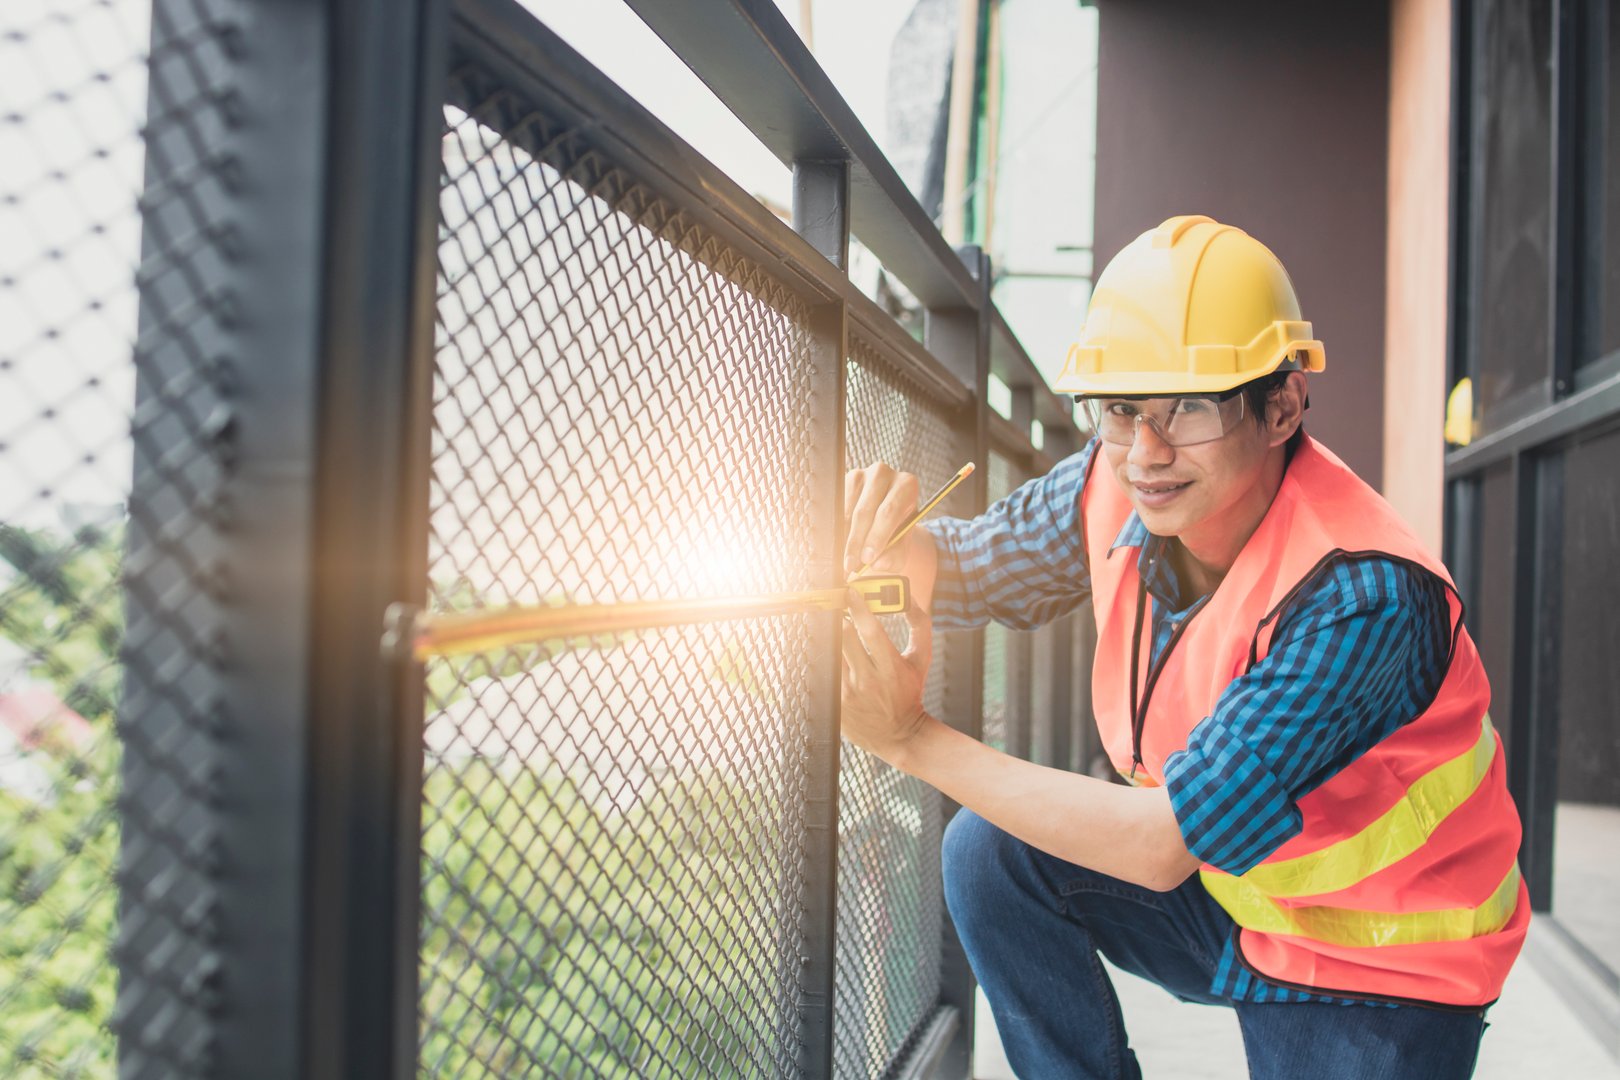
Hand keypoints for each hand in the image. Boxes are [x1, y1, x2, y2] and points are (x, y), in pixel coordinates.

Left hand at [840, 586, 933, 763]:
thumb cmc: (911, 692)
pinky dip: (825, 659)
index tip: (850, 592)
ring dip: (831, 637)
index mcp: (891, 668)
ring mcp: (848, 695)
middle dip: (840, 618)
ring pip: (831, 654)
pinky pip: (824, 673)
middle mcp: (868, 681)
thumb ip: (920, 626)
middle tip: (837, 606)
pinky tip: (829, 652)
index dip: (859, 608)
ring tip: (833, 629)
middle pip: (844, 638)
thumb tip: (910, 597)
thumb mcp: (922, 660)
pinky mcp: (836, 705)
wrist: (901, 735)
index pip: (872, 631)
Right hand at [843, 462, 937, 607]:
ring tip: (843, 558)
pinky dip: (835, 528)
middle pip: (864, 510)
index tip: (867, 559)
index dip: (876, 537)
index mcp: (906, 485)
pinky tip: (837, 545)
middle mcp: (883, 474)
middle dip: (856, 541)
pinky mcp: (842, 481)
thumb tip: (879, 563)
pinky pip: (834, 507)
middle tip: (850, 565)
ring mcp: (860, 474)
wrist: (885, 520)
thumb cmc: (896, 532)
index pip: (888, 512)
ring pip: (846, 509)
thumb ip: (894, 556)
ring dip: (843, 537)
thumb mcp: (901, 547)